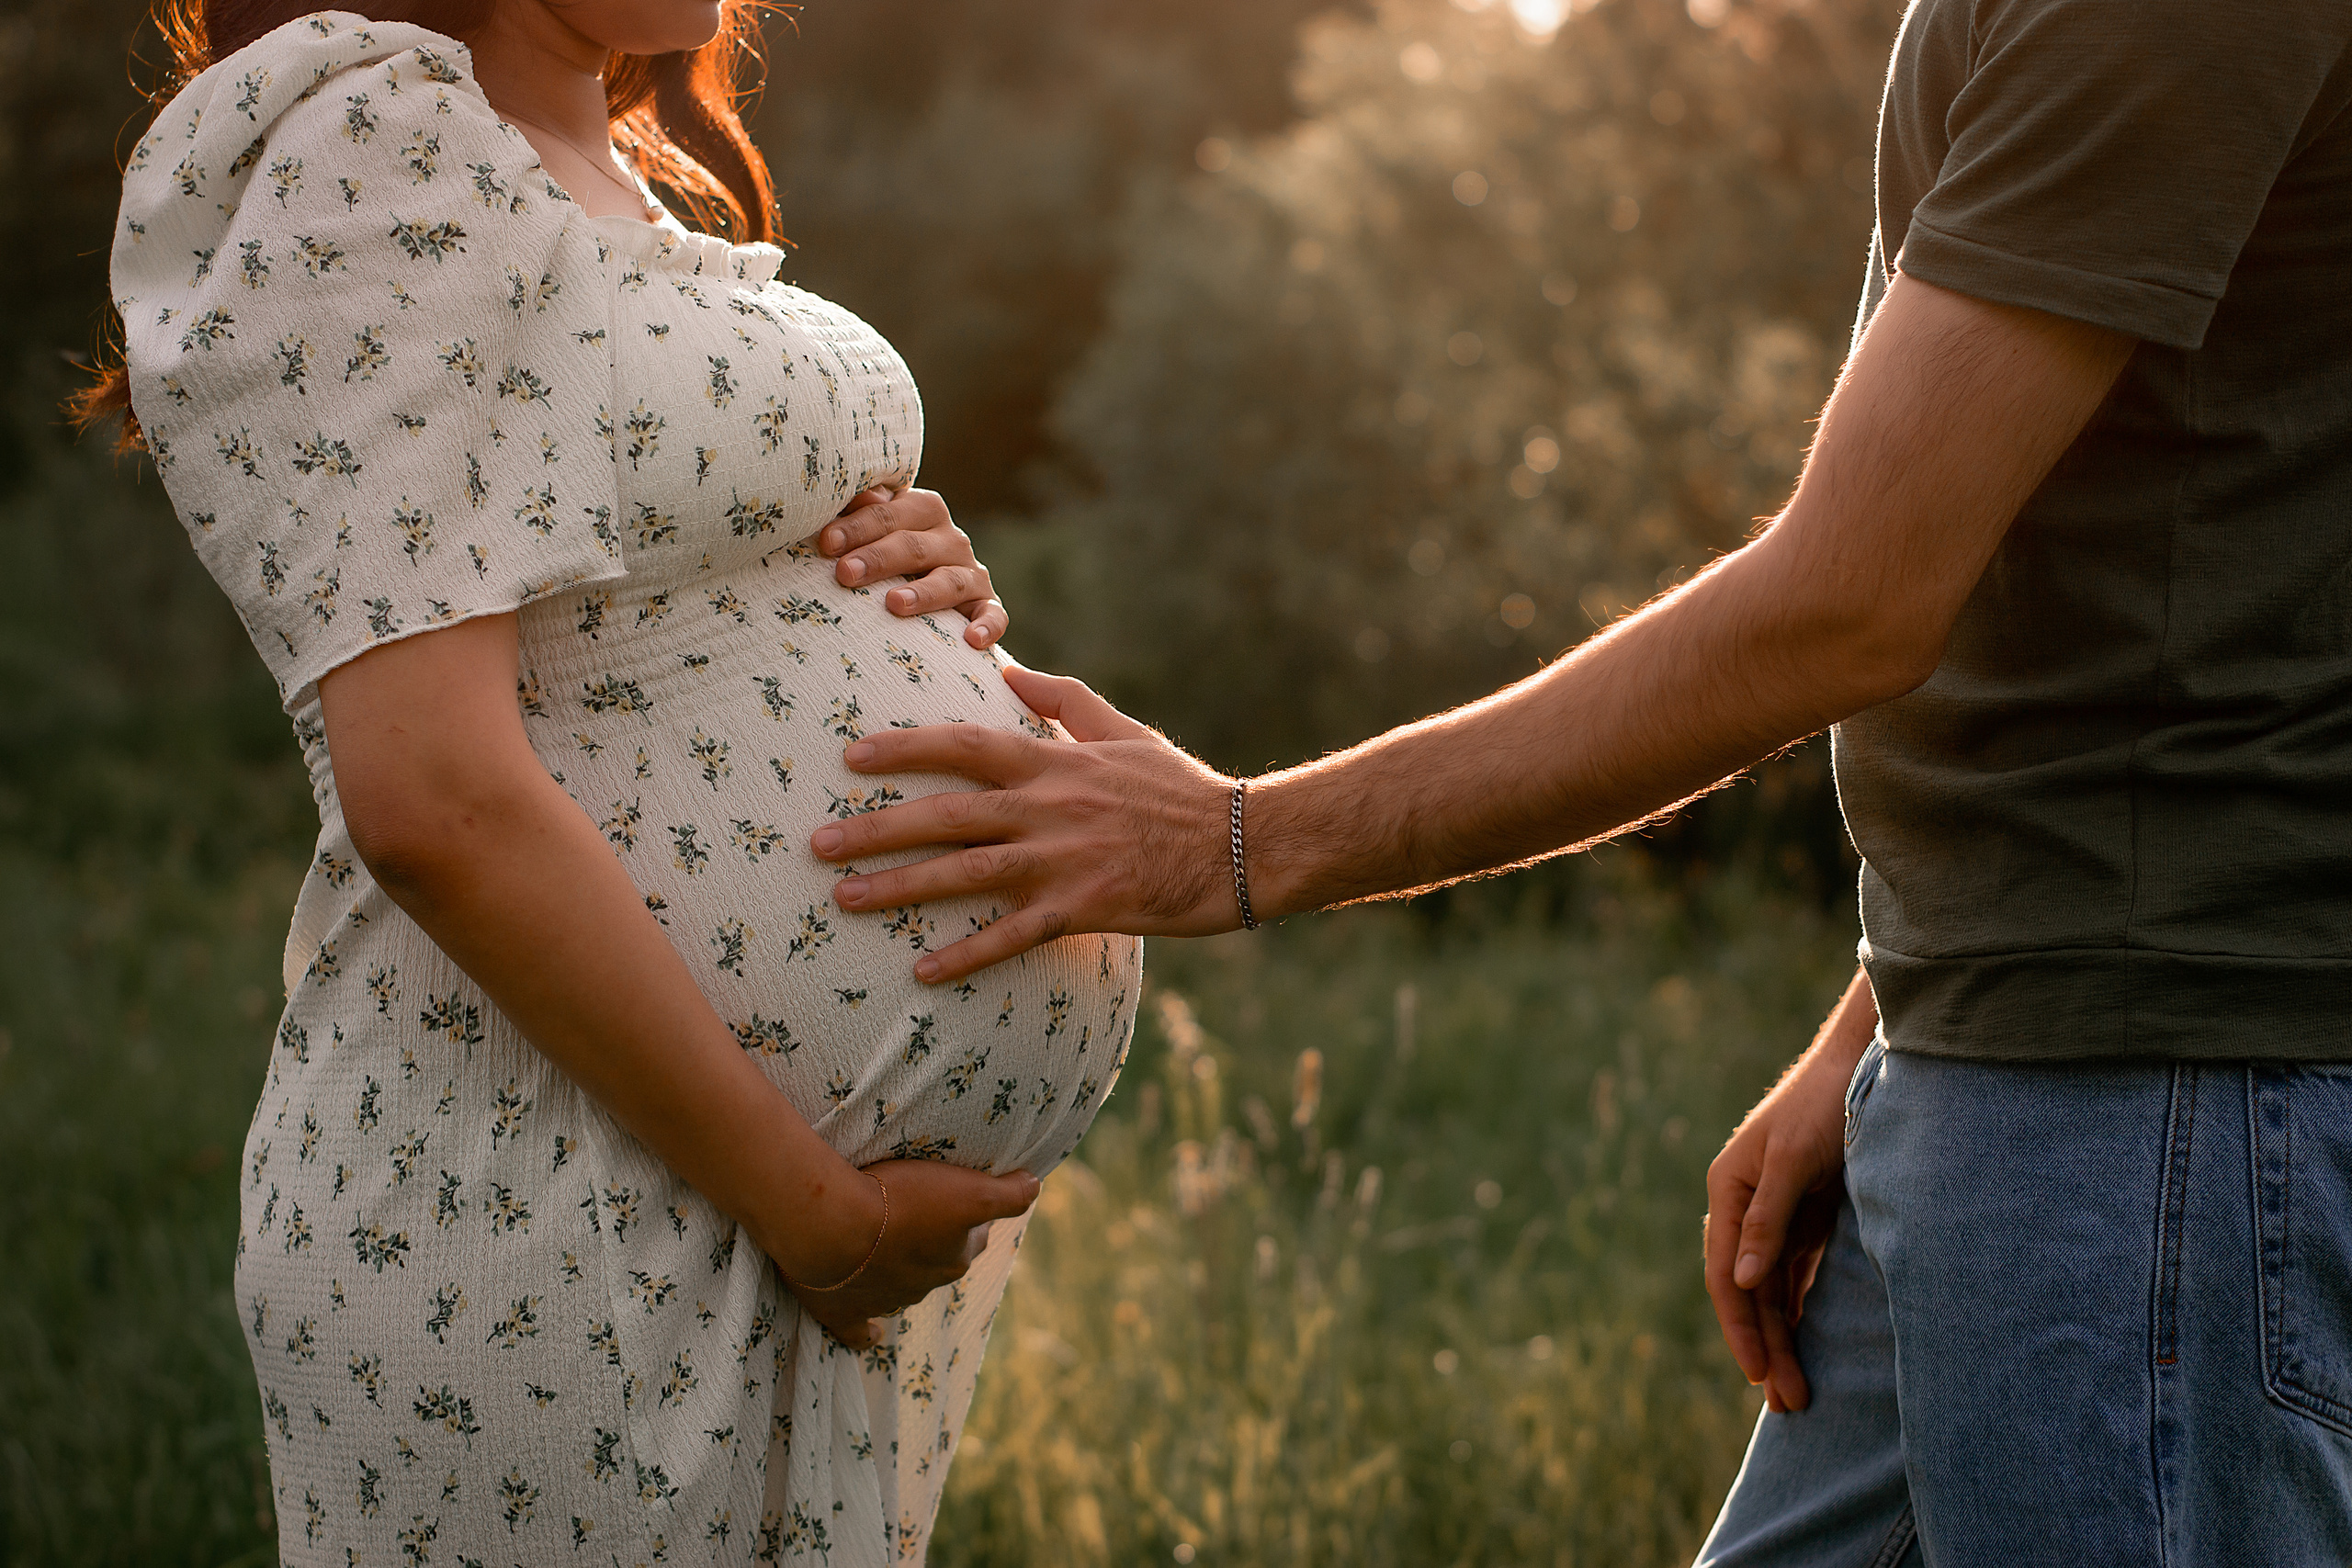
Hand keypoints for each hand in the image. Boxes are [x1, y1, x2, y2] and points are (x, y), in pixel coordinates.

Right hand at [783, 1159, 1042, 1348]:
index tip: (957, 1196)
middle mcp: (926, 1283)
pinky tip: (874, 1334)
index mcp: (955, 1257)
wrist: (832, 1226)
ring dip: (898, 1270)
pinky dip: (867, 1335)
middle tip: (919, 1212)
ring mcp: (884, 1302)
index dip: (970, 1216)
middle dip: (936, 1242)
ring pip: (903, 1288)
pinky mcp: (845, 1313)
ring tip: (884, 1244)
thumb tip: (1035, 1188)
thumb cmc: (901, 1199)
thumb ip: (1009, 1194)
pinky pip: (860, 1333)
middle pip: (941, 1261)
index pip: (975, 1237)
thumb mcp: (969, 1190)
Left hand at [808, 663, 1236, 981]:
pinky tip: (921, 971)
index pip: (965, 744)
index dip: (905, 749)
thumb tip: (1007, 668)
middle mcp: (1049, 808)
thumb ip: (1063, 700)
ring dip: (900, 888)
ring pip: (966, 873)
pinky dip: (966, 953)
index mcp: (1054, 762)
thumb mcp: (1123, 731)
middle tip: (816, 842)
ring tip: (844, 899)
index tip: (850, 755)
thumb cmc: (1180, 789)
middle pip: (947, 813)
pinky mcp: (1083, 909)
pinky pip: (1012, 935)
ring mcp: (1064, 861)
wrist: (1243, 846)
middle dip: (877, 826)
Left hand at [821, 487, 1006, 648]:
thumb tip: (854, 493)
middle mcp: (950, 539)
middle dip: (878, 559)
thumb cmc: (884, 552)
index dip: (858, 526)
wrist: (925, 580)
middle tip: (845, 573)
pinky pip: (993, 615)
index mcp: (923, 510)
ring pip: (950, 580)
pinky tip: (971, 640)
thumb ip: (862, 510)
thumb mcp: (871, 527)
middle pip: (915, 546)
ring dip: (924, 592)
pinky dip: (987, 626)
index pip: (890, 513)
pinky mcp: (986, 605)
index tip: (828, 543)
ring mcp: (971, 573)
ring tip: (894, 604)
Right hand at [1703, 967, 1874, 1412]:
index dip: (1740, 1327)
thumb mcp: (1791, 1160)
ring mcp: (1775, 1212)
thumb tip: (1742, 1281)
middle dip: (1765, 1346)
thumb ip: (1766, 1219)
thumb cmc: (1823, 1105)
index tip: (1759, 1374)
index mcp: (1729, 1189)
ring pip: (1771, 1288)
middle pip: (1748, 1290)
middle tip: (1788, 1402)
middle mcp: (1745, 1205)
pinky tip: (1806, 1344)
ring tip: (1797, 1390)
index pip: (1726, 1274)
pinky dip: (1798, 1311)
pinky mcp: (1804, 1215)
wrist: (1863, 1064)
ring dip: (1782, 1337)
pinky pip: (1795, 1274)